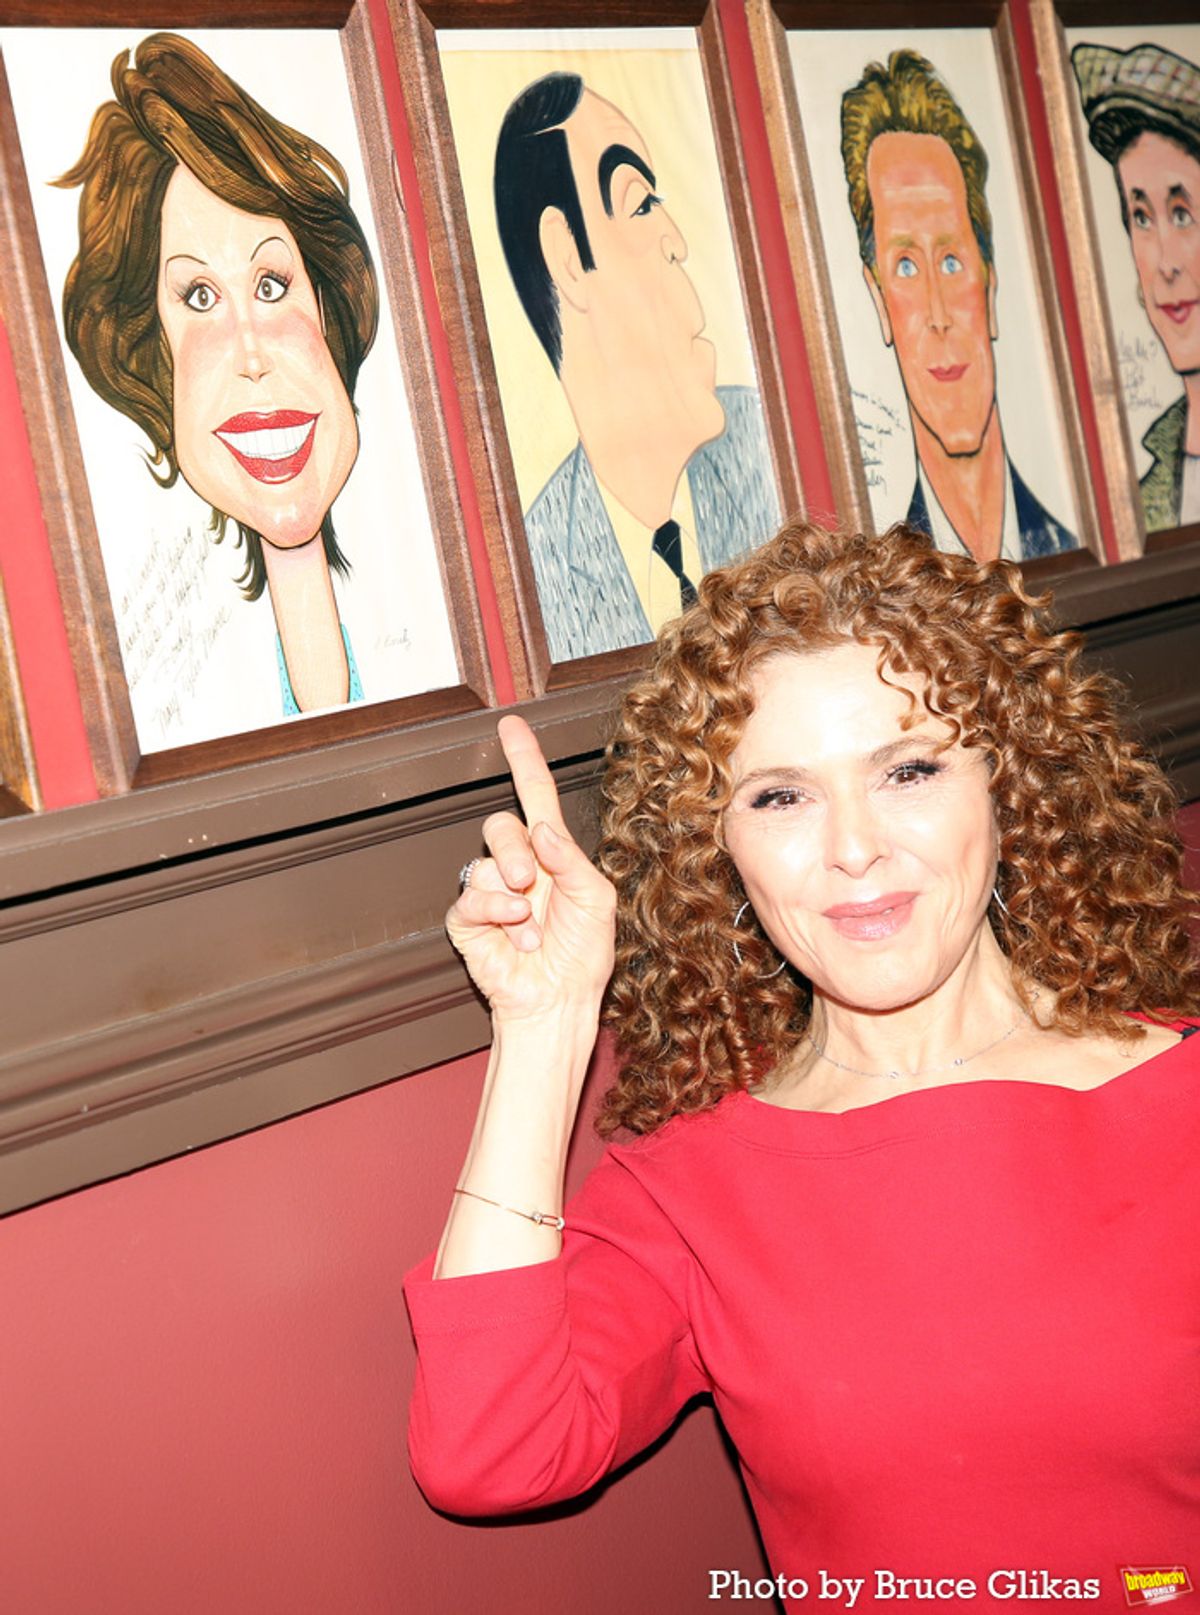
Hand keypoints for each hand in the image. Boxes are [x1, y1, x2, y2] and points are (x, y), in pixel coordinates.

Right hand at [447, 715, 616, 1023]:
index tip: (512, 726)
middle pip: (501, 825)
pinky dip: (496, 914)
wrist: (558, 1000)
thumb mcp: (597, 901)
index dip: (524, 760)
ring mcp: (491, 891)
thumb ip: (572, 860)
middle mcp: (519, 865)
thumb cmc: (583, 954)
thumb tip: (539, 830)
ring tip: (531, 926)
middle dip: (514, 850)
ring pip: (485, 861)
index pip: (534, 795)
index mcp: (552, 853)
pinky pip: (470, 896)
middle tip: (529, 881)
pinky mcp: (468, 918)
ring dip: (513, 895)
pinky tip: (514, 934)